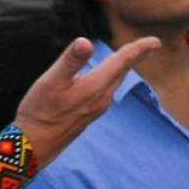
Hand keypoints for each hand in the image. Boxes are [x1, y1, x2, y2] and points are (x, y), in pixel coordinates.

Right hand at [14, 36, 161, 166]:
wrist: (32, 147)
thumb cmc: (39, 112)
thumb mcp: (51, 82)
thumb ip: (70, 61)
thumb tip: (85, 41)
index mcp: (95, 87)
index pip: (122, 62)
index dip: (139, 49)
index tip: (155, 41)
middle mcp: (101, 99)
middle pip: (122, 72)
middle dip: (134, 57)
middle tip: (146, 45)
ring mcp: (96, 109)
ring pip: (114, 83)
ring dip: (122, 68)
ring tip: (127, 57)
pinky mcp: (88, 115)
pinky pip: (105, 91)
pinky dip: (109, 78)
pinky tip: (102, 77)